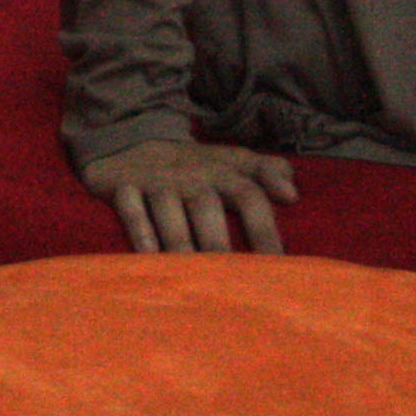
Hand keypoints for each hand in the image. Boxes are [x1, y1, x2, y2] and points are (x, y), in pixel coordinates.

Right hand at [87, 137, 295, 253]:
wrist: (133, 137)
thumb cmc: (195, 165)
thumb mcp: (232, 161)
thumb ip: (266, 172)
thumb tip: (293, 193)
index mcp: (223, 171)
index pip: (249, 195)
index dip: (263, 228)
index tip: (276, 264)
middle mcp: (191, 175)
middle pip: (207, 206)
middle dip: (218, 241)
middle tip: (228, 279)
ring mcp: (156, 180)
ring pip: (169, 208)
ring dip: (179, 240)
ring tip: (189, 273)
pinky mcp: (123, 186)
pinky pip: (130, 207)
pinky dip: (139, 230)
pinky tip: (148, 256)